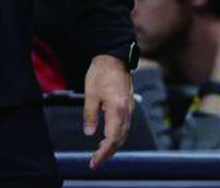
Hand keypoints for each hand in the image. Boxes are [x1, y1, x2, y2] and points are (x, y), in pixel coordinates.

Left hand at [83, 54, 133, 169]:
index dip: (104, 153)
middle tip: (95, 162)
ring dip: (113, 146)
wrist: (113, 57)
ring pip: (124, 134)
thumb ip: (90, 115)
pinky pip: (125, 126)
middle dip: (108, 153)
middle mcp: (127, 112)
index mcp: (117, 109)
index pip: (112, 139)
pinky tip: (107, 139)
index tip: (94, 161)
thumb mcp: (90, 94)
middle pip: (120, 140)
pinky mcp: (128, 106)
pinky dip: (117, 136)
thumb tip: (89, 133)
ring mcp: (130, 109)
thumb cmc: (101, 73)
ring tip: (100, 154)